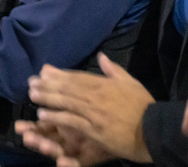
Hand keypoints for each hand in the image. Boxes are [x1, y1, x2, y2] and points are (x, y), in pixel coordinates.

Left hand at [28, 53, 154, 162]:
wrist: (156, 131)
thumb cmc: (144, 107)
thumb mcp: (131, 83)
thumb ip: (114, 70)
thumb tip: (101, 56)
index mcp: (105, 84)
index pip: (77, 77)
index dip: (59, 74)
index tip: (44, 72)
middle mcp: (97, 96)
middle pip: (67, 88)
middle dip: (48, 85)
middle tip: (31, 82)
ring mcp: (95, 112)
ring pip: (66, 102)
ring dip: (47, 98)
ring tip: (32, 95)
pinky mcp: (95, 129)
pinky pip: (71, 120)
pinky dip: (56, 117)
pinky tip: (43, 115)